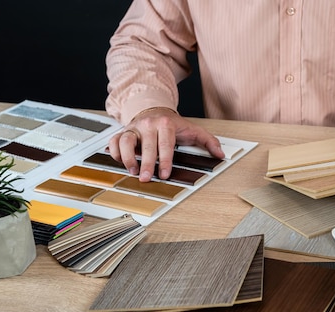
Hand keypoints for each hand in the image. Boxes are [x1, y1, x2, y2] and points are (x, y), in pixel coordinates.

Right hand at [108, 107, 224, 181]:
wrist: (155, 110)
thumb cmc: (173, 125)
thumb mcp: (193, 131)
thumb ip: (208, 142)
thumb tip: (221, 154)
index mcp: (166, 124)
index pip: (165, 144)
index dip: (164, 160)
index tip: (164, 174)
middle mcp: (148, 125)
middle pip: (145, 145)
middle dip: (145, 163)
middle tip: (146, 178)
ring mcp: (134, 128)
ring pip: (125, 140)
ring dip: (127, 158)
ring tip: (132, 172)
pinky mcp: (123, 132)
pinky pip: (114, 141)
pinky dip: (114, 152)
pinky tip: (121, 163)